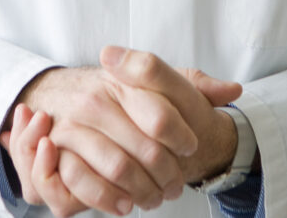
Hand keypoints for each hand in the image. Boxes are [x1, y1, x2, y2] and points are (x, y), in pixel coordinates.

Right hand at [0, 50, 240, 214]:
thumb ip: (194, 84)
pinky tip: (124, 205)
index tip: (190, 148)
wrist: (61, 95)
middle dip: (168, 175)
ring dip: (143, 192)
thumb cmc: (121, 96)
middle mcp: (97, 99)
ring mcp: (73, 124)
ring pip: (118, 168)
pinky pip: (81, 184)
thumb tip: (233, 89)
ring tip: (155, 198)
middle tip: (176, 186)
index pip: (160, 114)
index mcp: (124, 81)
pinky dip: (107, 200)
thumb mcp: (157, 82)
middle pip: (145, 149)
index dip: (181, 138)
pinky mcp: (53, 151)